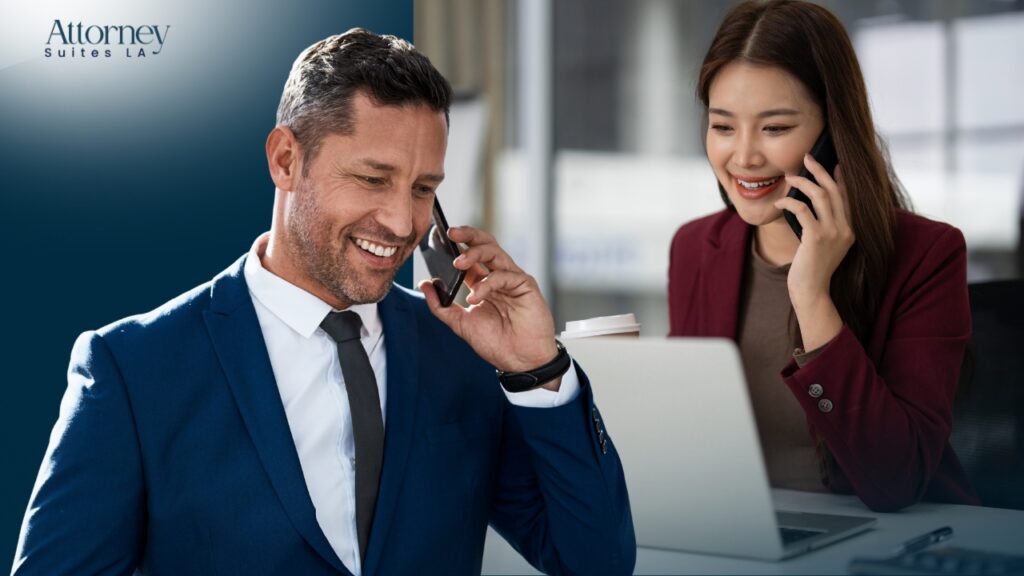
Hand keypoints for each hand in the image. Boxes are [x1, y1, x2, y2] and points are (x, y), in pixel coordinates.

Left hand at [418, 226, 560, 388]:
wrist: (520, 362)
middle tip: (450, 233)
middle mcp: (498, 276)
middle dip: (467, 235)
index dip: (455, 245)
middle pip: (485, 244)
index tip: (436, 236)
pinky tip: (475, 296)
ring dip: (474, 253)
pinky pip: (505, 275)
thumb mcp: (461, 324)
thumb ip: (441, 306)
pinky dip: (487, 283)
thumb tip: (424, 284)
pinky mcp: (526, 285)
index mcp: (483, 282)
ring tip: (457, 263)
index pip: (469, 255)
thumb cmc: (497, 343)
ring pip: (495, 252)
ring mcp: (513, 279)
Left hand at [773, 155, 853, 349]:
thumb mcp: (824, 244)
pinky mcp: (816, 237)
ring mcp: (833, 233)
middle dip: (820, 171)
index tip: (832, 163)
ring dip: (803, 182)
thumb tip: (811, 204)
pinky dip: (789, 202)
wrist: (811, 291)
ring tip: (789, 177)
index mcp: (851, 229)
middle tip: (807, 157)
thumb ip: (824, 225)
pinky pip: (802, 210)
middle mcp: (846, 228)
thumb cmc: (812, 268)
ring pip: (820, 195)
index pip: (847, 196)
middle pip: (835, 190)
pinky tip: (779, 203)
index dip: (839, 178)